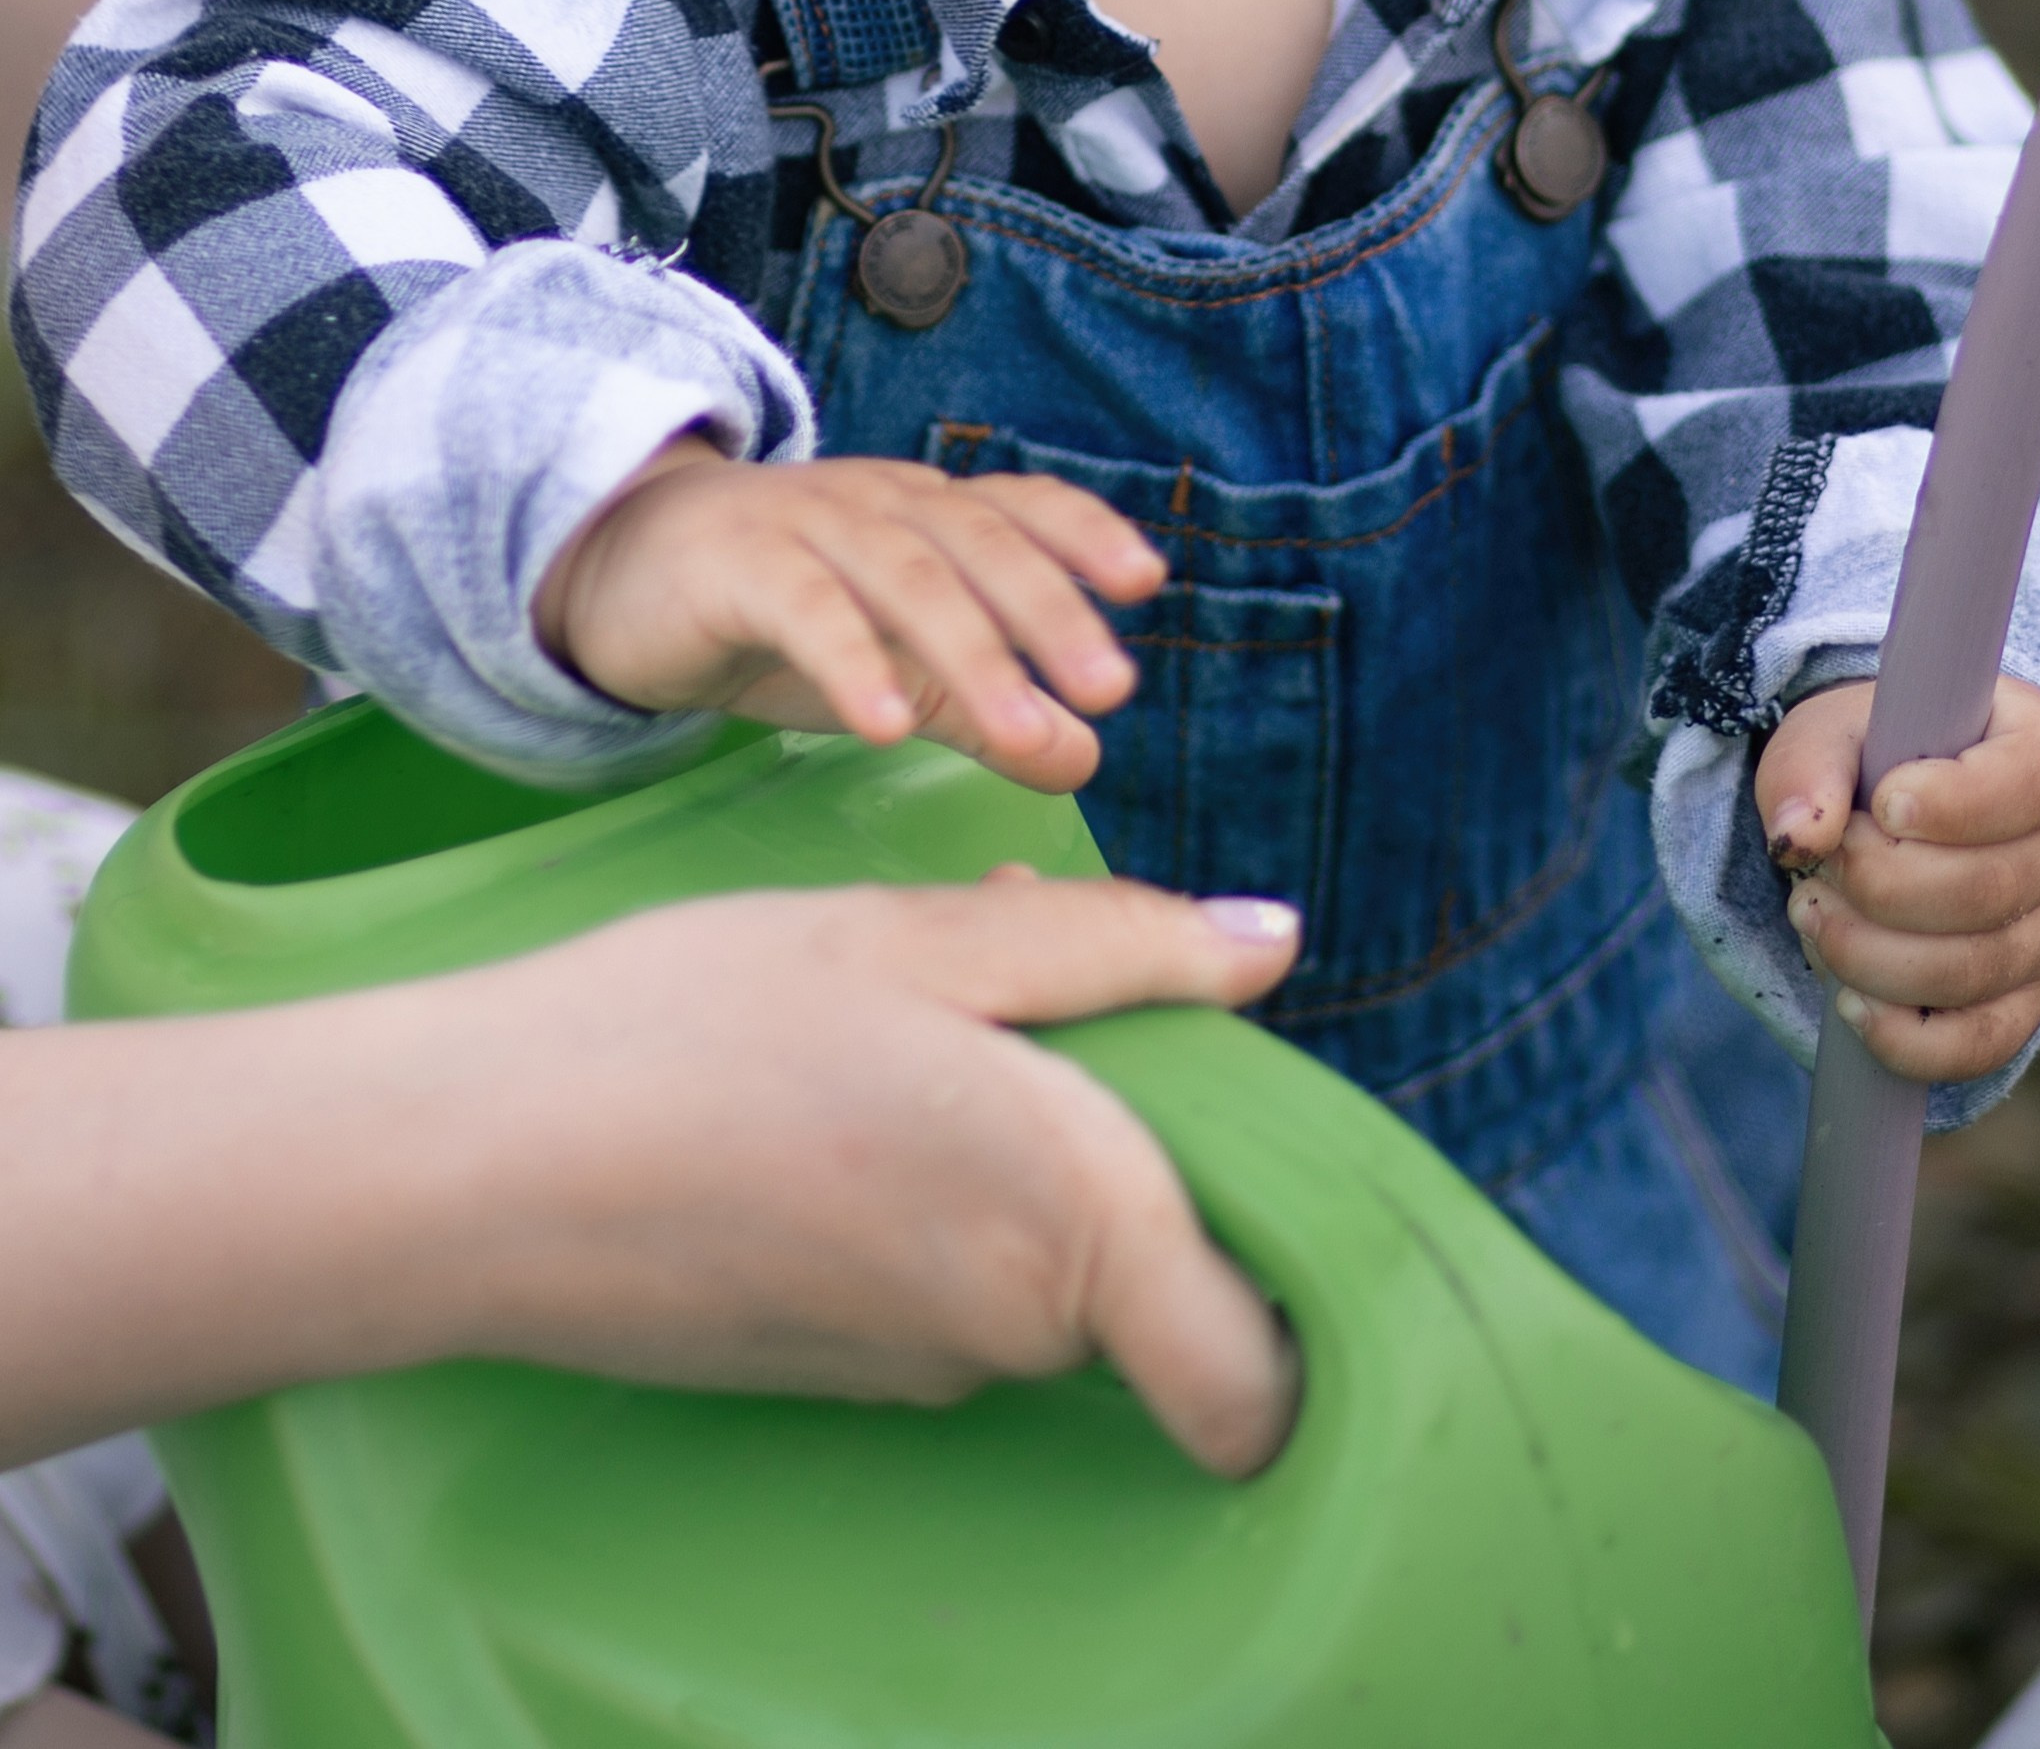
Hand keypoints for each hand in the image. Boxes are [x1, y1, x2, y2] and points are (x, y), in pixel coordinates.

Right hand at [463, 874, 1303, 1472]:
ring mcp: (928, 1369)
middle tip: (1022, 983)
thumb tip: (1274, 946)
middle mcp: (1019, 1332)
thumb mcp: (922, 937)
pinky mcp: (850, 1373)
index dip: (1289, 1285)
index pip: (1258, 1371)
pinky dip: (945, 1184)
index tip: (1248, 1157)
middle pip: (1163, 1260)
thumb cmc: (701, 1026)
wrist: (478, 1166)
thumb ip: (1120, 949)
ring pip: (1055, 1255)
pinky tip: (842, 1081)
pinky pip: (963, 1277)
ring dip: (1029, 1136)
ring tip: (905, 1008)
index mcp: (1074, 1224)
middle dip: (1128, 1120)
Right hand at [536, 445, 1161, 790]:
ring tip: (1020, 734)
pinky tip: (883, 729)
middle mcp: (881, 505)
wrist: (621, 570)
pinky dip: (851, 663)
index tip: (1146, 582)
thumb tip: (1085, 755)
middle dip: (1051, 613)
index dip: (1083, 533)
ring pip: (905, 579)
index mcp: (928, 516)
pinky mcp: (736, 566)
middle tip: (1110, 686)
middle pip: (980, 545)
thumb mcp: (890, 663)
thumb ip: (982, 707)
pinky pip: (804, 609)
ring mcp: (808, 525)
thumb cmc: (778, 615)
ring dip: (970, 655)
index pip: (1019, 507)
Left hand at [1757, 676, 2039, 1082]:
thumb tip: (1797, 838)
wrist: (1900, 806)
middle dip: (1882, 886)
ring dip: (1873, 955)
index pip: (2028, 782)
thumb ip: (1812, 767)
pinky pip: (1982, 1043)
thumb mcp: (1836, 731)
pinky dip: (1909, 1039)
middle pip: (1991, 890)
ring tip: (1812, 914)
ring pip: (1978, 970)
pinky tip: (1850, 1006)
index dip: (1953, 803)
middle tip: (1821, 868)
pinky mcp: (2028, 999)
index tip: (1882, 805)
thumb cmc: (1876, 757)